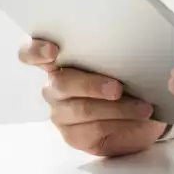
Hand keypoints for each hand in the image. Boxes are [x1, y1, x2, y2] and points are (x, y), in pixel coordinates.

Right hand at [18, 38, 167, 156]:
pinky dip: (120, 123)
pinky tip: (138, 118)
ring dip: (117, 108)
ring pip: (82, 109)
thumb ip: (113, 48)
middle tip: (118, 88)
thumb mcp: (121, 56)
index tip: (53, 51)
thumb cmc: (126, 73)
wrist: (141, 107)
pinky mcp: (75, 135)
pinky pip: (94, 130)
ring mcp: (62, 112)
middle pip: (61, 83)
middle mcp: (54, 86)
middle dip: (91, 85)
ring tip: (143, 107)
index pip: (30, 52)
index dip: (36, 51)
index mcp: (57, 59)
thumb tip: (131, 38)